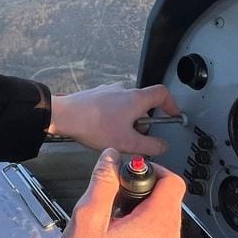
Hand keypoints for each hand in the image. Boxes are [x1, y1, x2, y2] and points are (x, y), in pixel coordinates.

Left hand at [46, 82, 180, 158]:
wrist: (64, 116)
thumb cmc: (93, 125)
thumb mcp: (127, 142)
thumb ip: (150, 146)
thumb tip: (162, 146)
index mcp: (136, 98)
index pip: (163, 94)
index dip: (171, 104)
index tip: (172, 115)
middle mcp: (124, 90)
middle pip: (144, 104)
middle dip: (143, 122)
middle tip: (135, 137)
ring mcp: (109, 91)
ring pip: (127, 106)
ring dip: (127, 121)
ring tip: (115, 135)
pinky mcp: (97, 95)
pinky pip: (112, 106)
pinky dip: (113, 117)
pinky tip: (103, 129)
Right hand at [54, 149, 182, 237]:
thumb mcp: (87, 218)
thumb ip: (103, 183)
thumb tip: (112, 159)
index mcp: (155, 226)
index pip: (174, 184)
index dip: (155, 173)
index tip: (134, 176)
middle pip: (169, 208)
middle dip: (146, 200)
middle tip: (116, 206)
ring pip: (165, 234)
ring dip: (145, 226)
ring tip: (114, 233)